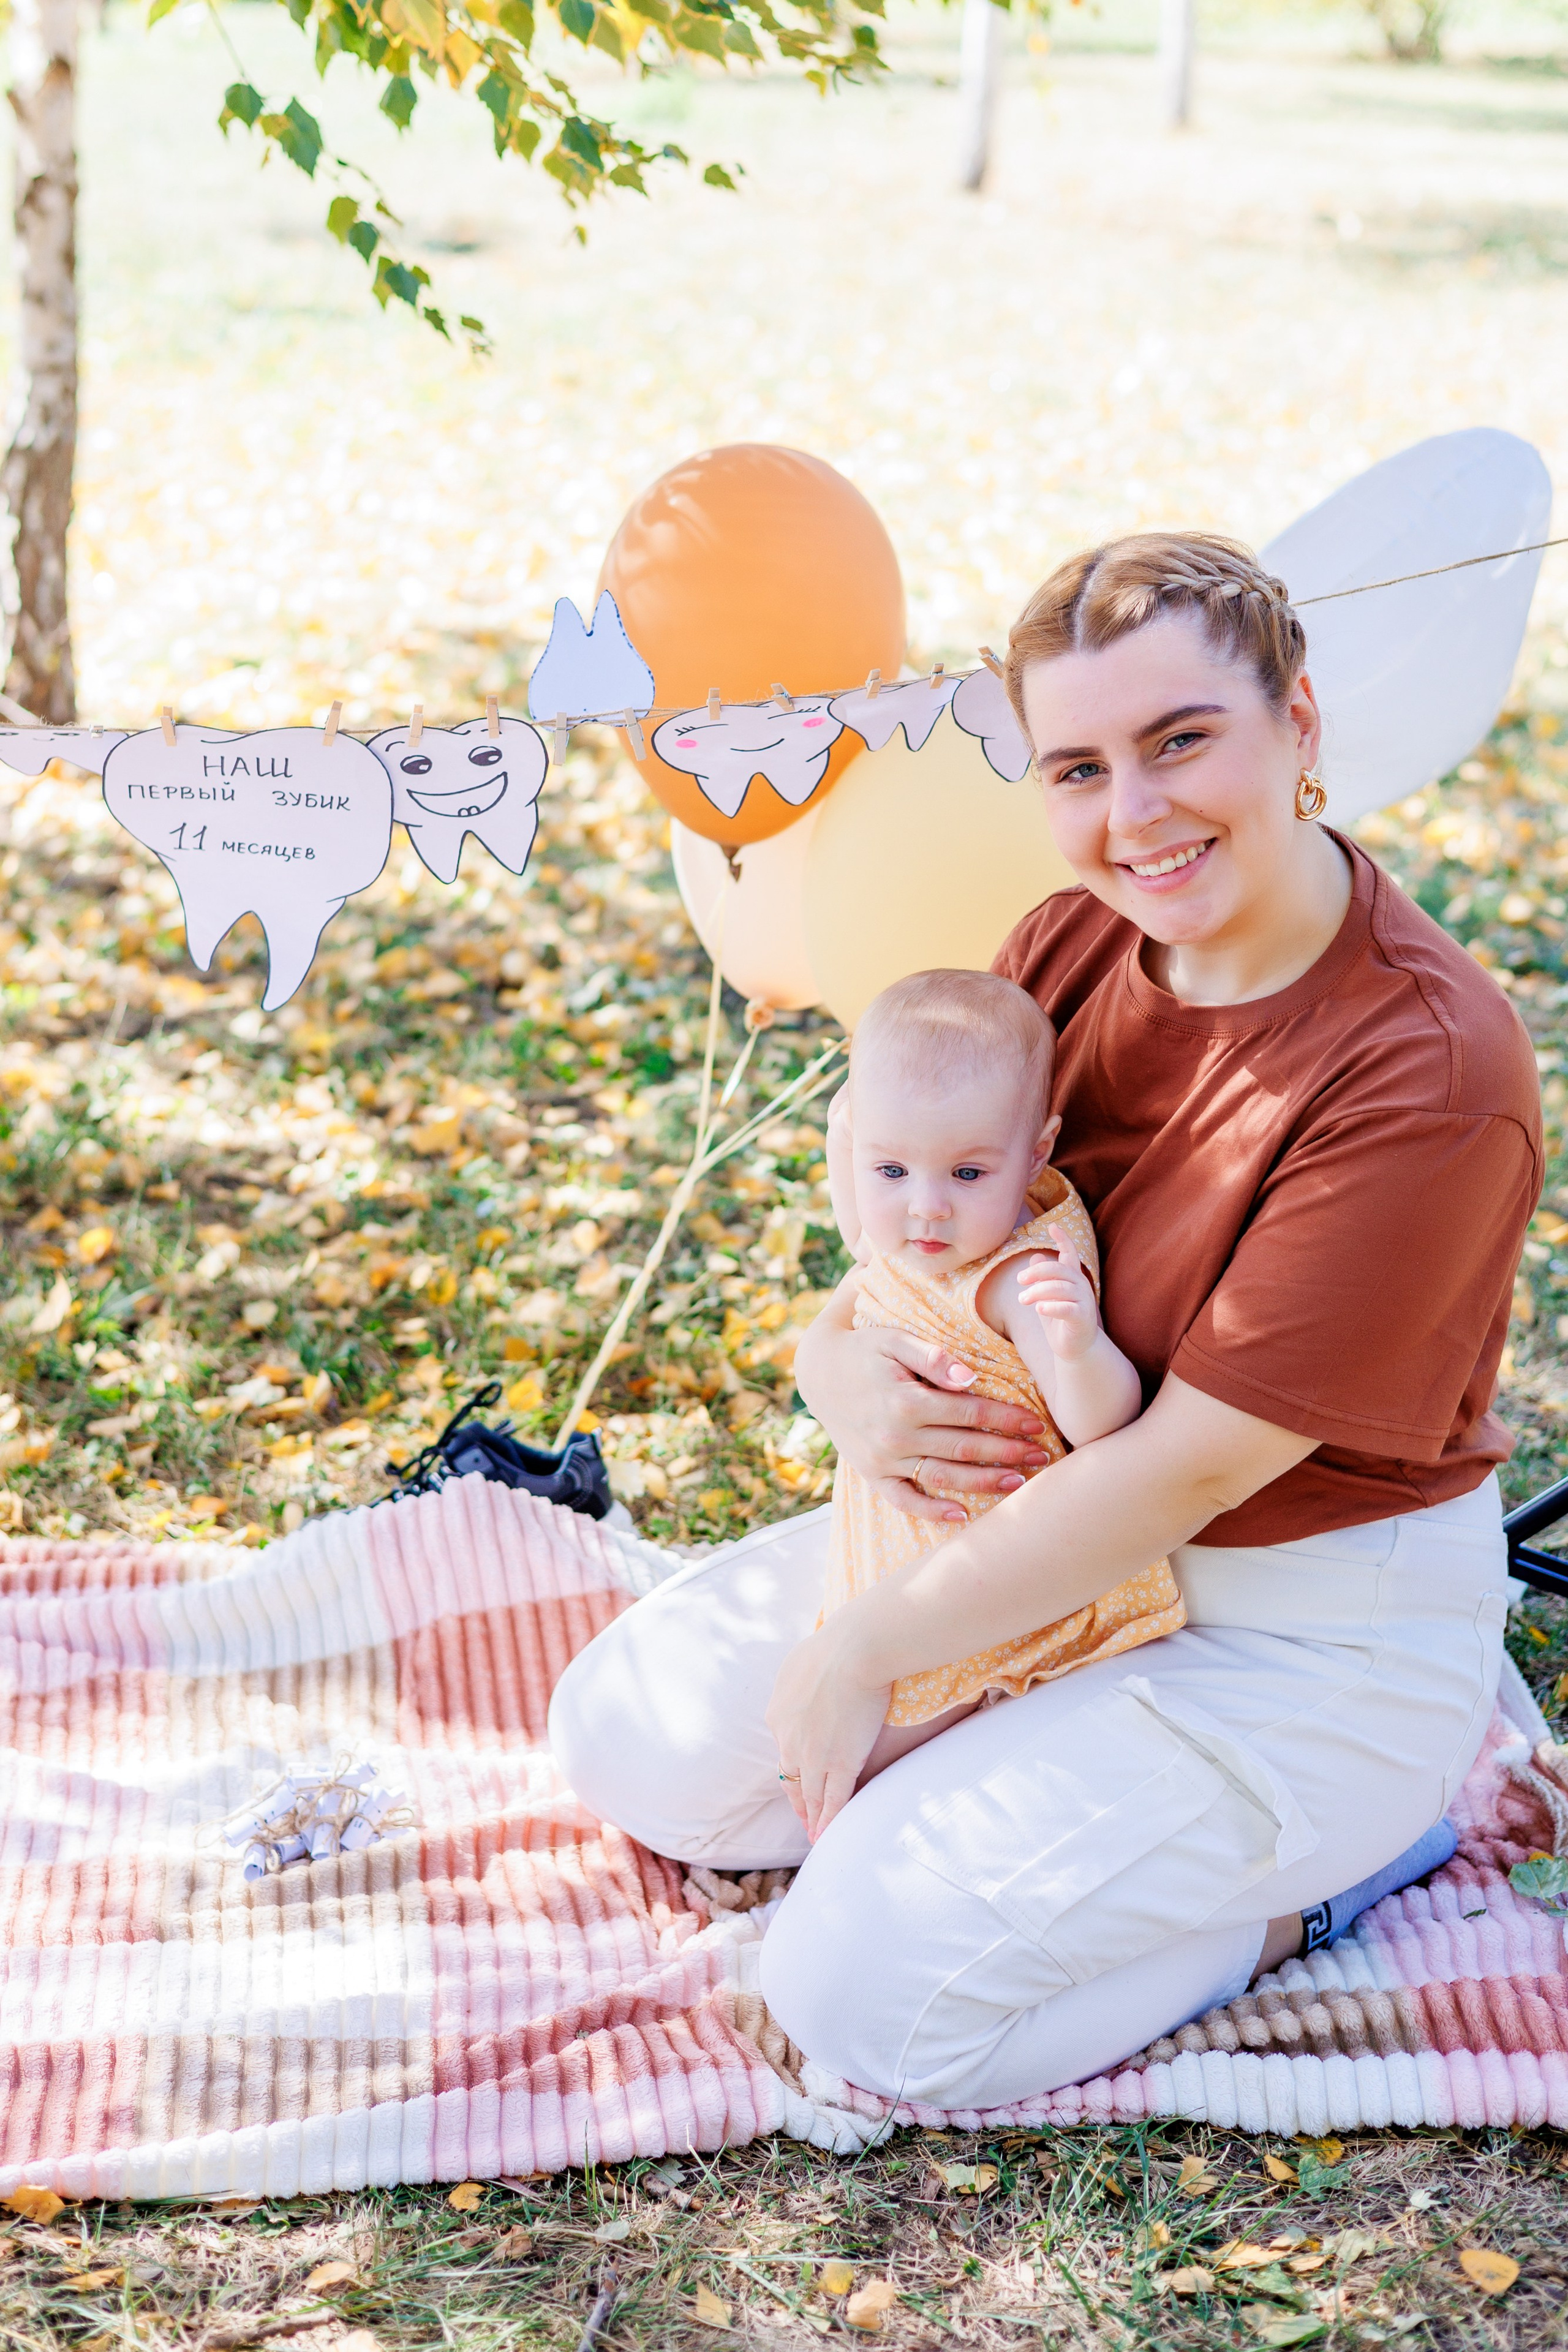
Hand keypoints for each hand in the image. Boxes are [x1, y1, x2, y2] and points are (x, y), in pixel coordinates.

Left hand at [767, 1615, 892, 1840]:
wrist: (855, 1651)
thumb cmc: (832, 1647)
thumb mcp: (799, 1664)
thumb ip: (797, 1683)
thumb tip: (801, 1683)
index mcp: (777, 1716)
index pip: (783, 1751)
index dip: (792, 1768)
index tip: (797, 1779)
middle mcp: (789, 1741)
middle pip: (791, 1779)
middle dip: (798, 1801)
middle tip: (804, 1819)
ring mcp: (814, 1757)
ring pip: (811, 1794)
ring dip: (813, 1817)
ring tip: (816, 1835)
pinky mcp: (841, 1764)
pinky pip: (834, 1799)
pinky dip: (829, 1820)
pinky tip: (827, 1834)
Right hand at [794, 1287, 1052, 1521]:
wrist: (819, 1372)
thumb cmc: (866, 1350)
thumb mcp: (895, 1340)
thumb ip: (933, 1356)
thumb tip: (970, 1377)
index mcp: (905, 1400)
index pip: (969, 1413)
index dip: (1006, 1419)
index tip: (1037, 1423)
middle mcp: (895, 1435)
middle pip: (963, 1447)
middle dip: (1007, 1452)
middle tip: (1043, 1456)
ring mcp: (882, 1460)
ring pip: (943, 1477)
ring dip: (983, 1482)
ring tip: (1018, 1482)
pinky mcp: (871, 1474)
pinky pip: (904, 1500)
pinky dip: (931, 1510)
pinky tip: (962, 1515)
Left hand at [1017, 1225, 1099, 1360]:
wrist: (1076, 1349)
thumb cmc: (1059, 1321)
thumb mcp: (1047, 1298)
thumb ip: (1042, 1279)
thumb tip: (1034, 1254)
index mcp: (1072, 1279)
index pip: (1070, 1254)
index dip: (1063, 1240)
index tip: (1053, 1226)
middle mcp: (1081, 1287)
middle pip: (1058, 1269)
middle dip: (1036, 1271)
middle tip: (1019, 1280)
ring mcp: (1084, 1302)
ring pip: (1060, 1288)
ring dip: (1038, 1292)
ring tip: (1022, 1299)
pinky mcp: (1083, 1319)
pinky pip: (1068, 1309)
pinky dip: (1052, 1307)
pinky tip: (1039, 1309)